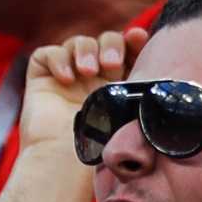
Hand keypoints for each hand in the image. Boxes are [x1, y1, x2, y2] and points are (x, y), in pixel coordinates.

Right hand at [18, 29, 141, 154]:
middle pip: (104, 41)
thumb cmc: (98, 150)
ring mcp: (66, 77)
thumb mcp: (128, 118)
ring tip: (88, 72)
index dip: (132, 41)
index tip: (139, 37)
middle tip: (111, 64)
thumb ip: (141, 96)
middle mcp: (92, 79)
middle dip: (110, 44)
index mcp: (116, 87)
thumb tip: (160, 73)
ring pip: (78, 43)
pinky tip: (66, 78)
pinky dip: (58, 59)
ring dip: (85, 50)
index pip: (126, 52)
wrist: (63, 165)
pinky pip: (47, 54)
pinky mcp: (41, 79)